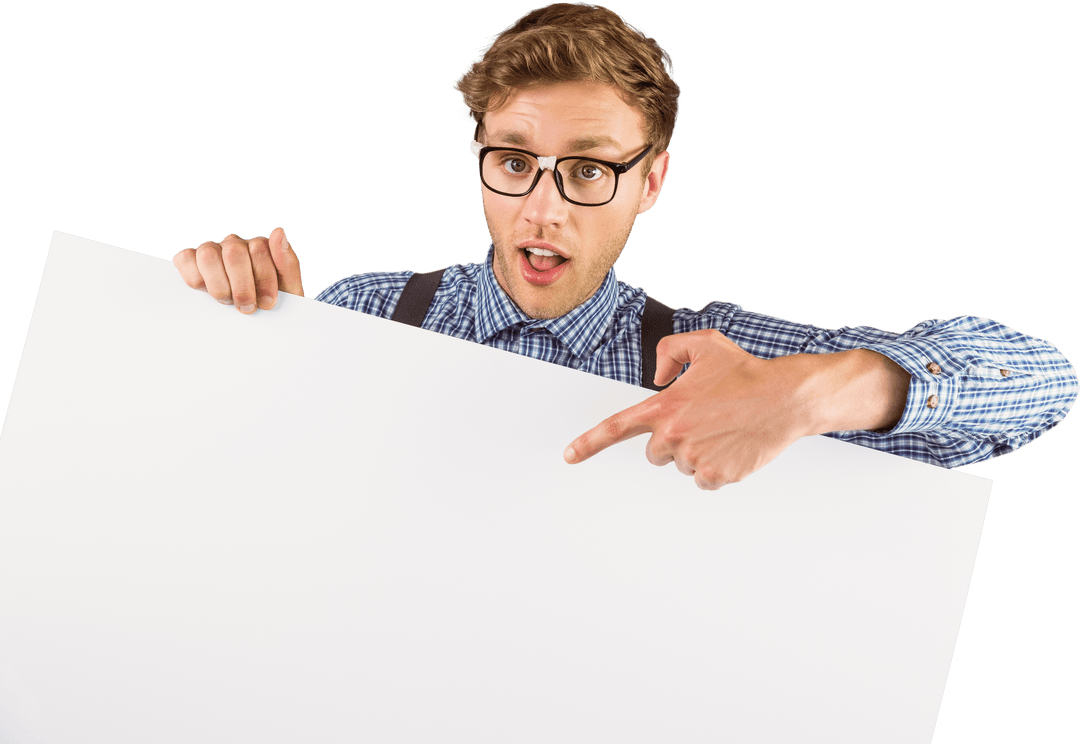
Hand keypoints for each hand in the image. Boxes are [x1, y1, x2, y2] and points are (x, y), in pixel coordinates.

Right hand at [172, 227, 303, 312]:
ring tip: (228, 301)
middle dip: (242, 286)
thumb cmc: (269, 305)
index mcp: (259, 247)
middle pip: (234, 252)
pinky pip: (185, 259)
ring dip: (219, 285)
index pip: (258, 248)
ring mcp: (212, 251)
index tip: (267, 303)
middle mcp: (235, 245)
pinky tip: (207, 292)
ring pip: (208, 254)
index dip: (263, 279)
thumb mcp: (288, 290)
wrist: (254, 322)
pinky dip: (195, 278)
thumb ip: (287, 262)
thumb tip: (278, 232)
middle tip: (247, 306)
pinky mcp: (190, 261)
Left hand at [564, 330, 825, 489]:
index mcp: (664, 406)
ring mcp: (694, 458)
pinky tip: (733, 445)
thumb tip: (659, 376)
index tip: (569, 455)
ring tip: (724, 429)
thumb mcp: (704, 344)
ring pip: (682, 465)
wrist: (785, 398)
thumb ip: (671, 351)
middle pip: (655, 453)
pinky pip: (704, 479)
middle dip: (673, 441)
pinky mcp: (715, 475)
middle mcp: (673, 435)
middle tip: (702, 421)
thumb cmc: (745, 371)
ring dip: (698, 452)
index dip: (588, 443)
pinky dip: (716, 468)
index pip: (615, 428)